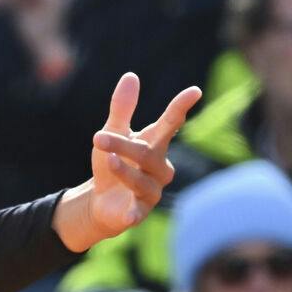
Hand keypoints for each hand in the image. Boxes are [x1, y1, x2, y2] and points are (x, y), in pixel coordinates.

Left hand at [54, 72, 201, 251]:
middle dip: (124, 145)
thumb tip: (131, 75)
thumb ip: (122, 108)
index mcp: (155, 145)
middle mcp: (159, 168)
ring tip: (108, 160)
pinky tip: (129, 215)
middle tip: (97, 137)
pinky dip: (134, 213)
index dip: (180, 108)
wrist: (100, 202)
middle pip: (148, 154)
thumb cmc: (113, 163)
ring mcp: (151, 191)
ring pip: (142, 180)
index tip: (194, 91)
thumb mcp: (113, 133)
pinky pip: (139, 212)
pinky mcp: (138, 212)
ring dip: (124, 171)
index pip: (170, 124)